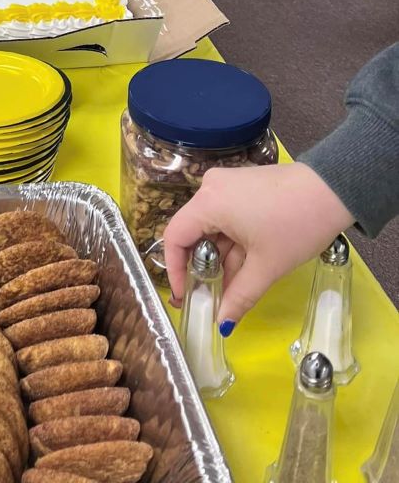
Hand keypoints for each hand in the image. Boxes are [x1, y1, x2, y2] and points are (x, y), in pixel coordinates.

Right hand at [164, 162, 352, 330]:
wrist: (334, 190)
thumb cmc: (296, 225)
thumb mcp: (266, 266)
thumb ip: (239, 296)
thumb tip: (222, 324)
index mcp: (208, 202)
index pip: (174, 237)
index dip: (175, 269)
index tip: (185, 295)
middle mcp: (210, 188)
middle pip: (194, 232)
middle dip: (203, 268)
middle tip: (210, 298)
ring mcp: (228, 184)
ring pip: (213, 227)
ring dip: (222, 259)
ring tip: (234, 290)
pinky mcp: (243, 185)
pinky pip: (228, 217)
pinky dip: (234, 243)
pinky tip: (247, 268)